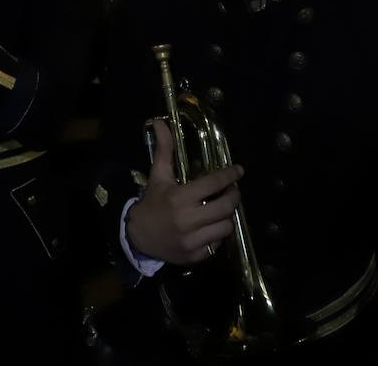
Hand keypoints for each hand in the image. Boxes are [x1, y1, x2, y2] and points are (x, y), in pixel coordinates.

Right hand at [125, 119, 242, 265]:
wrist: (138, 237)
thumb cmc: (153, 202)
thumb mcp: (158, 175)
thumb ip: (164, 149)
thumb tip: (161, 122)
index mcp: (179, 197)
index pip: (214, 183)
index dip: (230, 175)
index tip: (238, 170)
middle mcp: (188, 219)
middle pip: (226, 206)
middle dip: (234, 195)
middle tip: (232, 190)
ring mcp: (192, 240)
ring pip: (226, 226)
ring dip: (227, 216)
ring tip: (222, 209)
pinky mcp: (195, 256)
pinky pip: (218, 243)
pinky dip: (218, 233)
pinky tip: (212, 225)